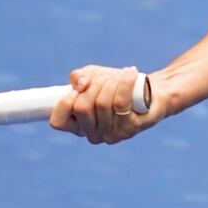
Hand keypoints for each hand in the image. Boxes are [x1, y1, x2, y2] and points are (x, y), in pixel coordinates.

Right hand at [50, 65, 164, 144]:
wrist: (150, 89)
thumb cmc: (116, 85)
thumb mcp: (92, 76)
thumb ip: (78, 77)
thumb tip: (81, 84)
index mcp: (78, 125)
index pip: (58, 121)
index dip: (65, 101)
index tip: (80, 87)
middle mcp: (94, 135)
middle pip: (82, 107)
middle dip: (94, 85)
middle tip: (106, 78)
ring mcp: (112, 134)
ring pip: (102, 103)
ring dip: (111, 82)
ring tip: (121, 76)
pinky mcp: (131, 128)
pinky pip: (121, 102)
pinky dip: (124, 83)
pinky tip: (130, 73)